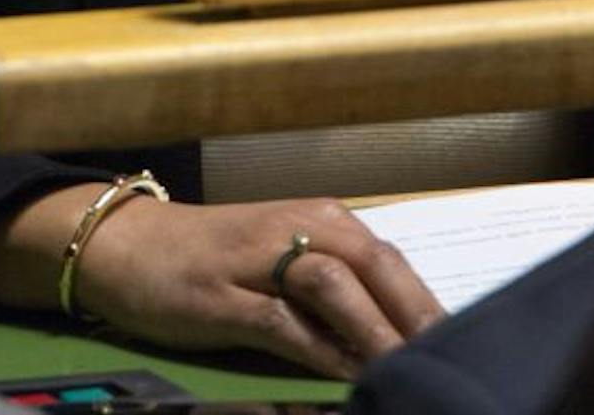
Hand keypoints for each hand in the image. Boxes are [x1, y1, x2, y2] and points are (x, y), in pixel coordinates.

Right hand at [73, 195, 444, 377]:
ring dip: (377, 330)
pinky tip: (343, 372)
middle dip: (418, 317)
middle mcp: (298, 229)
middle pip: (377, 267)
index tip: (467, 345)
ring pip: (337, 287)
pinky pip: (283, 322)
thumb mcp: (283, 263)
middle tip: (454, 359)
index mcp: (322, 220)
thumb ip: (338, 292)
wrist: (126, 246)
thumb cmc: (213, 259)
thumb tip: (398, 334)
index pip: (393, 262)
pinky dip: (319, 347)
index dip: (430, 305)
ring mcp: (259, 260)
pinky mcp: (223, 296)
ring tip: (408, 369)